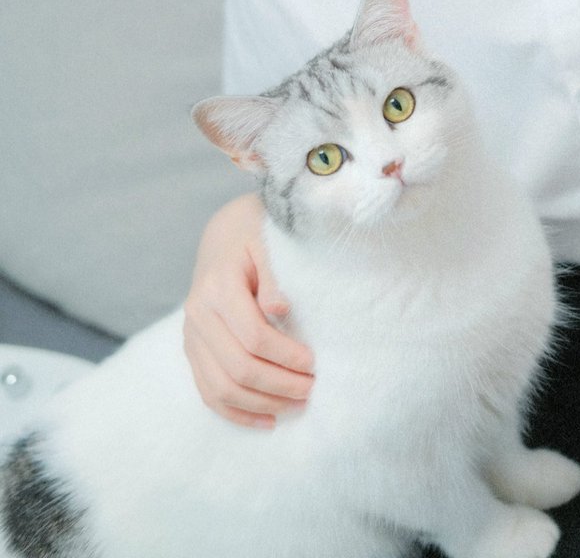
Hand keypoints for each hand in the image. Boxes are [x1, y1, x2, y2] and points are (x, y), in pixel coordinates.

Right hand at [183, 193, 314, 427]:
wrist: (224, 232)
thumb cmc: (254, 231)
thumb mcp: (267, 239)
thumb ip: (273, 274)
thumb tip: (279, 310)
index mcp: (217, 286)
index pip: (253, 337)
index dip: (286, 356)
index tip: (315, 362)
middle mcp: (197, 314)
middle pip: (238, 368)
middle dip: (279, 385)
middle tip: (313, 388)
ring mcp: (191, 335)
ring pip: (221, 387)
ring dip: (262, 403)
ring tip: (298, 405)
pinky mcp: (193, 349)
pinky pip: (209, 392)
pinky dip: (237, 412)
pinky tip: (268, 421)